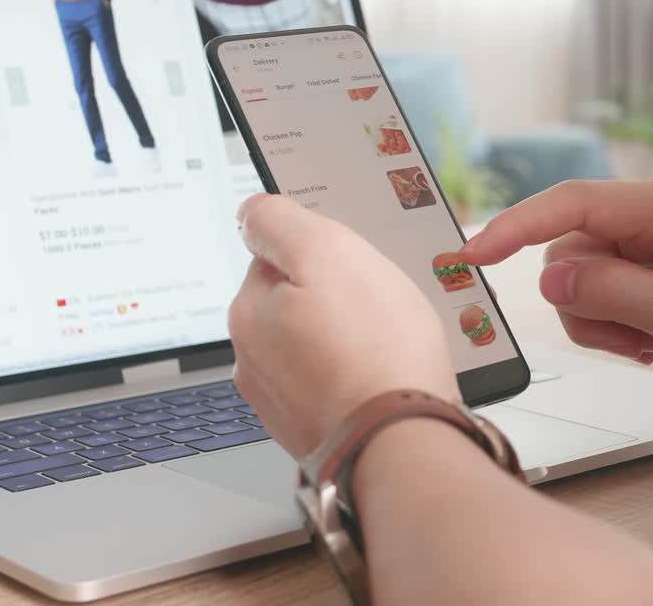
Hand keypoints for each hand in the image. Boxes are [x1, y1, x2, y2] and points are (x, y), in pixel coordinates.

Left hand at [230, 194, 459, 455]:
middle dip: (334, 299)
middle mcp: (252, 359)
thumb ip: (280, 221)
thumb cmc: (375, 350)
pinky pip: (336, 383)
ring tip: (386, 347)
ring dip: (348, 339)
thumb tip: (252, 211)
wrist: (403, 443)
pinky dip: (357, 376)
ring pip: (317, 345)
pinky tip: (383, 379)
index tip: (352, 270)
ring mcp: (281, 401)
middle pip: (297, 302)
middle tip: (376, 310)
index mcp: (248, 311)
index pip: (278, 255)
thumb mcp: (327, 252)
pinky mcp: (314, 430)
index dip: (323, 255)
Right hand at [460, 175, 652, 381]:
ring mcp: (648, 227)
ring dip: (601, 318)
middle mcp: (652, 207)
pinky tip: (651, 334)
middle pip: (568, 251)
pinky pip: (599, 281)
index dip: (515, 227)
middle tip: (635, 343)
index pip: (572, 205)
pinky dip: (613, 316)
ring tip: (651, 341)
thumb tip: (549, 281)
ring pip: (577, 273)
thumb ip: (617, 296)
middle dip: (586, 306)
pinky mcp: (646, 248)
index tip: (473, 254)